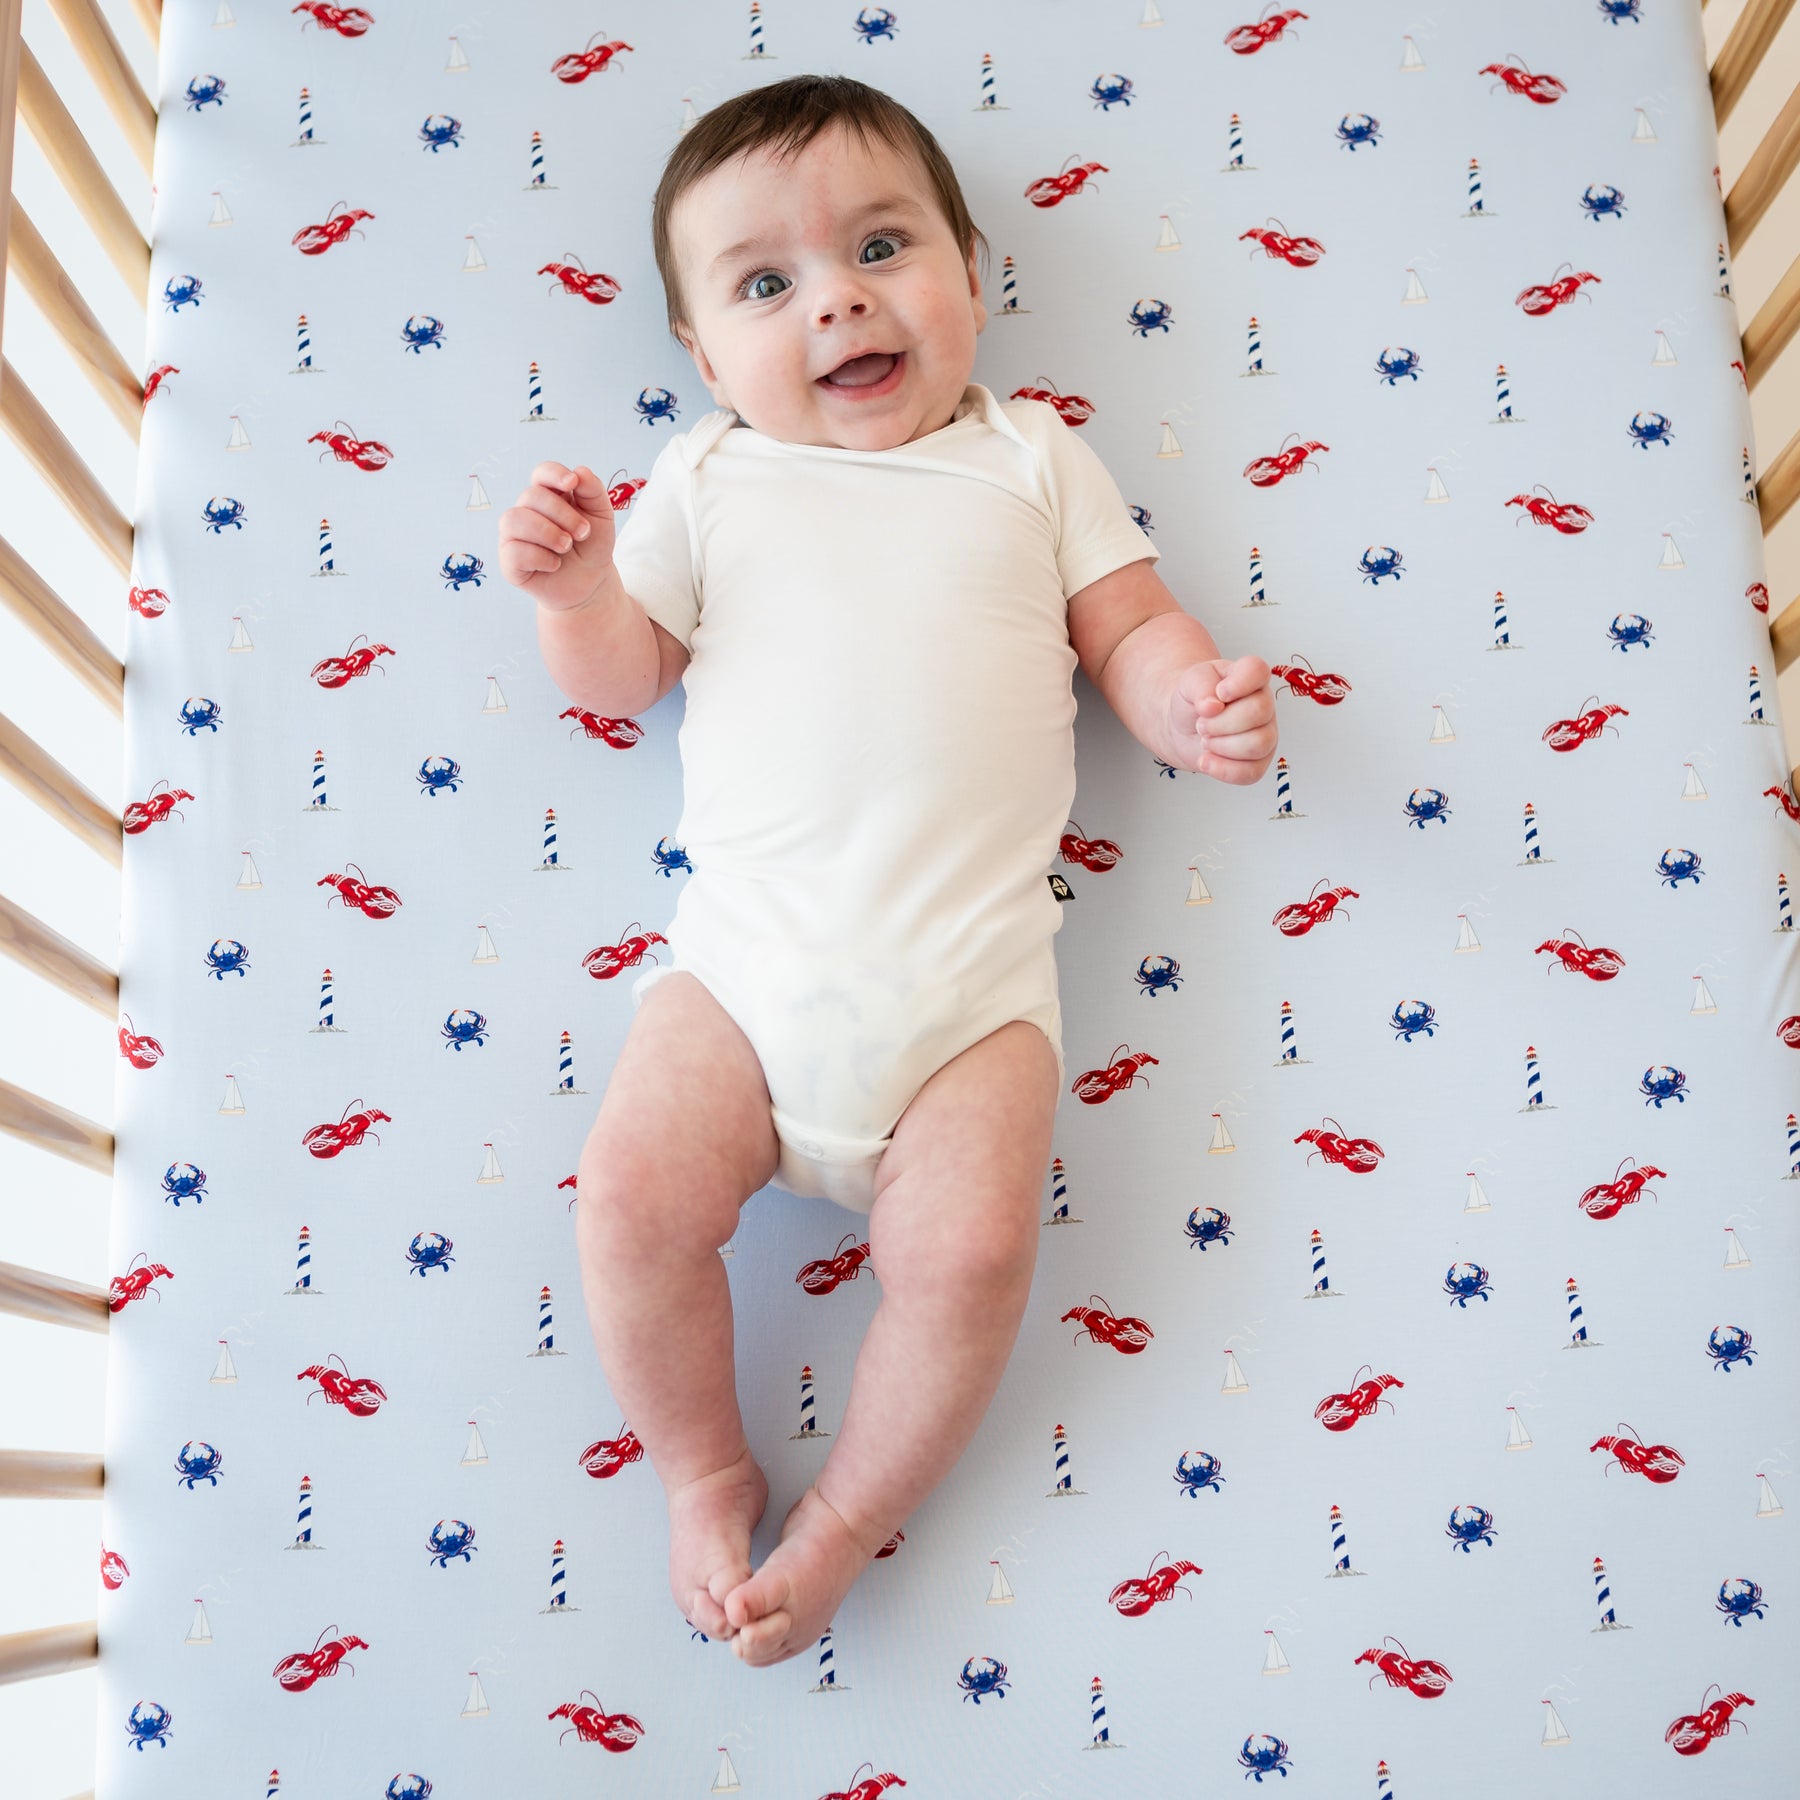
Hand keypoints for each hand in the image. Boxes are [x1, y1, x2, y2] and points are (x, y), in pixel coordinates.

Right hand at [498, 462, 618, 609]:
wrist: (591, 583)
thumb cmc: (592, 546)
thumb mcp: (601, 516)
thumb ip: (593, 491)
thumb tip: (579, 471)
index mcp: (549, 495)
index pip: (541, 473)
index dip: (553, 474)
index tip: (572, 484)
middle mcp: (526, 511)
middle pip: (531, 496)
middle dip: (562, 514)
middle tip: (583, 533)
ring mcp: (514, 535)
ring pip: (514, 519)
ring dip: (546, 532)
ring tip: (566, 546)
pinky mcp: (509, 562)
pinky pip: (514, 551)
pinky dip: (540, 557)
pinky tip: (555, 564)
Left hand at [1166, 654, 1276, 782]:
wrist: (1183, 727)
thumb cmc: (1194, 700)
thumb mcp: (1189, 683)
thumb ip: (1200, 686)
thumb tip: (1213, 705)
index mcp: (1250, 676)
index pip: (1259, 671)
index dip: (1240, 683)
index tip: (1219, 693)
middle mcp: (1264, 703)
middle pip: (1259, 712)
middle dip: (1221, 722)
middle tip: (1202, 724)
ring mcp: (1266, 734)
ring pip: (1258, 744)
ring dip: (1221, 746)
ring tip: (1205, 740)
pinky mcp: (1258, 762)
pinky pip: (1251, 772)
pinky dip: (1223, 769)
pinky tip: (1206, 760)